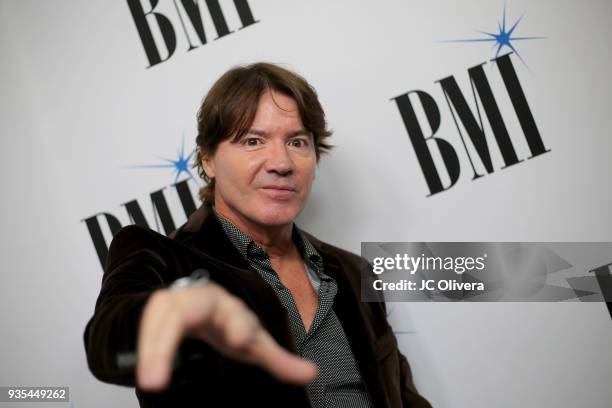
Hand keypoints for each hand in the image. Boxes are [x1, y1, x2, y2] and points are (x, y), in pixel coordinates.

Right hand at [136, 283, 316, 390]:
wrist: (200, 308)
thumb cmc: (227, 325)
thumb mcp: (253, 344)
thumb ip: (279, 360)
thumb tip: (312, 373)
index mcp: (229, 308)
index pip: (235, 313)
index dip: (238, 325)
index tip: (239, 341)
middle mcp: (202, 301)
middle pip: (191, 308)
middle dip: (180, 330)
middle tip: (173, 368)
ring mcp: (176, 304)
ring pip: (162, 315)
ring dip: (154, 347)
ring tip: (151, 379)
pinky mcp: (156, 312)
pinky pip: (144, 322)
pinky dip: (144, 346)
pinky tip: (142, 370)